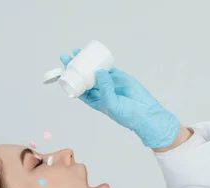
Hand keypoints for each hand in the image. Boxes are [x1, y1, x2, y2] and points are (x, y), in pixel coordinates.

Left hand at [60, 49, 180, 148]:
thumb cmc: (127, 114)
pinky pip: (108, 67)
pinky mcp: (119, 76)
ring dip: (86, 62)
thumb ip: (105, 88)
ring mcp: (109, 82)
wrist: (145, 112)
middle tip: (67, 56)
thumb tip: (98, 71)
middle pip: (84, 77)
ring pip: (94, 70)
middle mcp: (100, 91)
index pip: (79, 88)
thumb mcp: (112, 104)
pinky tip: (94, 53)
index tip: (64, 70)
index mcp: (95, 100)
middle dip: (75, 67)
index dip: (71, 79)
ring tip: (78, 51)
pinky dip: (101, 61)